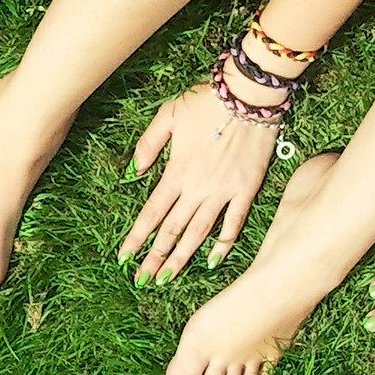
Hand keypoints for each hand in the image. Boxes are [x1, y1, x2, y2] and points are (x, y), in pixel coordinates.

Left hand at [120, 83, 276, 283]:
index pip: (151, 213)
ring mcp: (223, 192)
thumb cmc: (206, 100)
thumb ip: (147, 145)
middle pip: (171, 230)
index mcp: (175, 172)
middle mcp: (197, 188)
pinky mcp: (246, 189)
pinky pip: (234, 223)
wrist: (249, 93)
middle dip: (155, 258)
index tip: (124, 258)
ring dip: (181, 258)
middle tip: (142, 280)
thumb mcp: (167, 115)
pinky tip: (211, 262)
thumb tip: (132, 172)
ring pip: (198, 233)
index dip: (136, 238)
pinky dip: (223, 244)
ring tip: (167, 279)